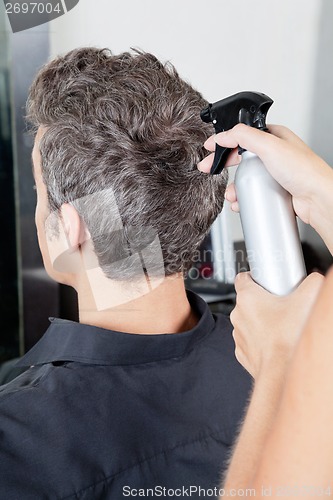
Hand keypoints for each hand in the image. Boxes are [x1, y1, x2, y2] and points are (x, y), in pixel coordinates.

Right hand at [198, 124, 332, 228]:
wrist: (318, 198)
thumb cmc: (304, 171)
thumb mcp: (270, 146)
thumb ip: (243, 136)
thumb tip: (223, 135)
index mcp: (274, 137)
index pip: (242, 135)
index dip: (224, 140)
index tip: (209, 147)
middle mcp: (275, 154)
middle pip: (241, 157)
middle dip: (223, 164)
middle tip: (209, 169)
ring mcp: (275, 173)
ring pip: (246, 177)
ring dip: (233, 186)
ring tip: (230, 194)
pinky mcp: (276, 190)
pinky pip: (254, 191)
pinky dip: (243, 197)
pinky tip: (240, 202)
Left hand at [231, 271, 323, 378]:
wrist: (283, 371)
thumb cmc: (289, 338)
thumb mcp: (308, 297)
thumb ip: (311, 281)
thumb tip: (313, 278)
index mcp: (247, 298)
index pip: (243, 277)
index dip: (255, 276)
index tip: (266, 279)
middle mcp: (238, 315)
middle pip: (249, 300)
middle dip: (264, 301)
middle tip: (283, 305)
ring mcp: (239, 335)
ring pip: (250, 322)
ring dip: (263, 322)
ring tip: (283, 325)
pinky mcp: (244, 353)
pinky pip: (252, 341)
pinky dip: (262, 340)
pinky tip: (278, 341)